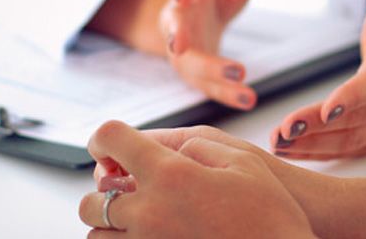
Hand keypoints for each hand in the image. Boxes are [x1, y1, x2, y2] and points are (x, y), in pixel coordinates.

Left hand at [78, 121, 315, 238]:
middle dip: (103, 193)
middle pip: (92, 200)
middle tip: (126, 191)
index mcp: (169, 173)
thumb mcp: (240, 160)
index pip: (110, 139)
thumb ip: (194, 146)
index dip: (103, 137)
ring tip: (135, 221)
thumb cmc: (272, 215)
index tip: (107, 146)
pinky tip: (150, 237)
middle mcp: (150, 212)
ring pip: (98, 237)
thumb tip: (165, 152)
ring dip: (109, 226)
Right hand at [161, 0, 258, 109]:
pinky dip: (227, 94)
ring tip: (239, 76)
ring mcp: (183, 48)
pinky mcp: (196, 70)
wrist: (202, 10)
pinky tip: (248, 99)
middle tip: (180, 45)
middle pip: (174, 29)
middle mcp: (178, 18)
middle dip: (178, 36)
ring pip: (188, 63)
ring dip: (210, 72)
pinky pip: (208, 85)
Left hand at [271, 0, 365, 159]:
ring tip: (277, 142)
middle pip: (352, 119)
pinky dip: (313, 154)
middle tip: (285, 129)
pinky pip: (340, 152)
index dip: (352, 97)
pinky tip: (286, 152)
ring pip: (345, 140)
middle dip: (317, 126)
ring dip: (309, 144)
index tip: (329, 108)